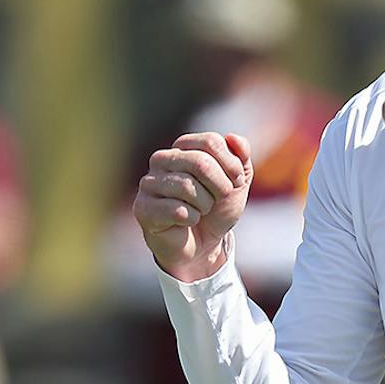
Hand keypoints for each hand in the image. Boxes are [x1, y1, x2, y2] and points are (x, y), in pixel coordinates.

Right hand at [134, 130, 250, 282]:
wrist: (203, 245)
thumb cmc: (216, 210)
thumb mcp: (237, 183)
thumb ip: (240, 158)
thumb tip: (233, 138)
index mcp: (182, 147)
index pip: (210, 142)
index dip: (231, 165)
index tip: (235, 183)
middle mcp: (161, 160)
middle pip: (200, 162)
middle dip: (220, 187)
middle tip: (218, 200)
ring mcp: (148, 183)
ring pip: (187, 186)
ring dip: (204, 205)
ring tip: (200, 211)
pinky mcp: (143, 208)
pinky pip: (176, 210)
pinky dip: (191, 219)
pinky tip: (186, 222)